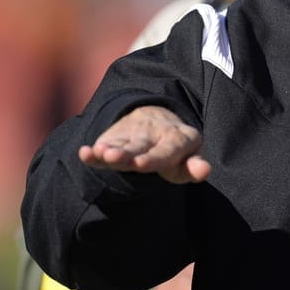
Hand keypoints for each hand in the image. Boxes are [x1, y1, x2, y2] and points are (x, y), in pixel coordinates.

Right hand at [78, 106, 211, 182]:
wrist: (158, 119)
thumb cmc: (178, 150)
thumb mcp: (191, 157)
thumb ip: (195, 167)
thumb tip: (204, 171)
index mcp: (179, 139)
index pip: (165, 151)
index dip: (153, 158)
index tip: (140, 163)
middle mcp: (154, 134)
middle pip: (140, 147)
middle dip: (128, 154)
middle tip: (117, 158)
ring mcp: (133, 135)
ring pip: (121, 145)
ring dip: (110, 150)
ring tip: (100, 153)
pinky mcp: (116, 138)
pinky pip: (105, 144)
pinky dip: (94, 151)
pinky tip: (84, 153)